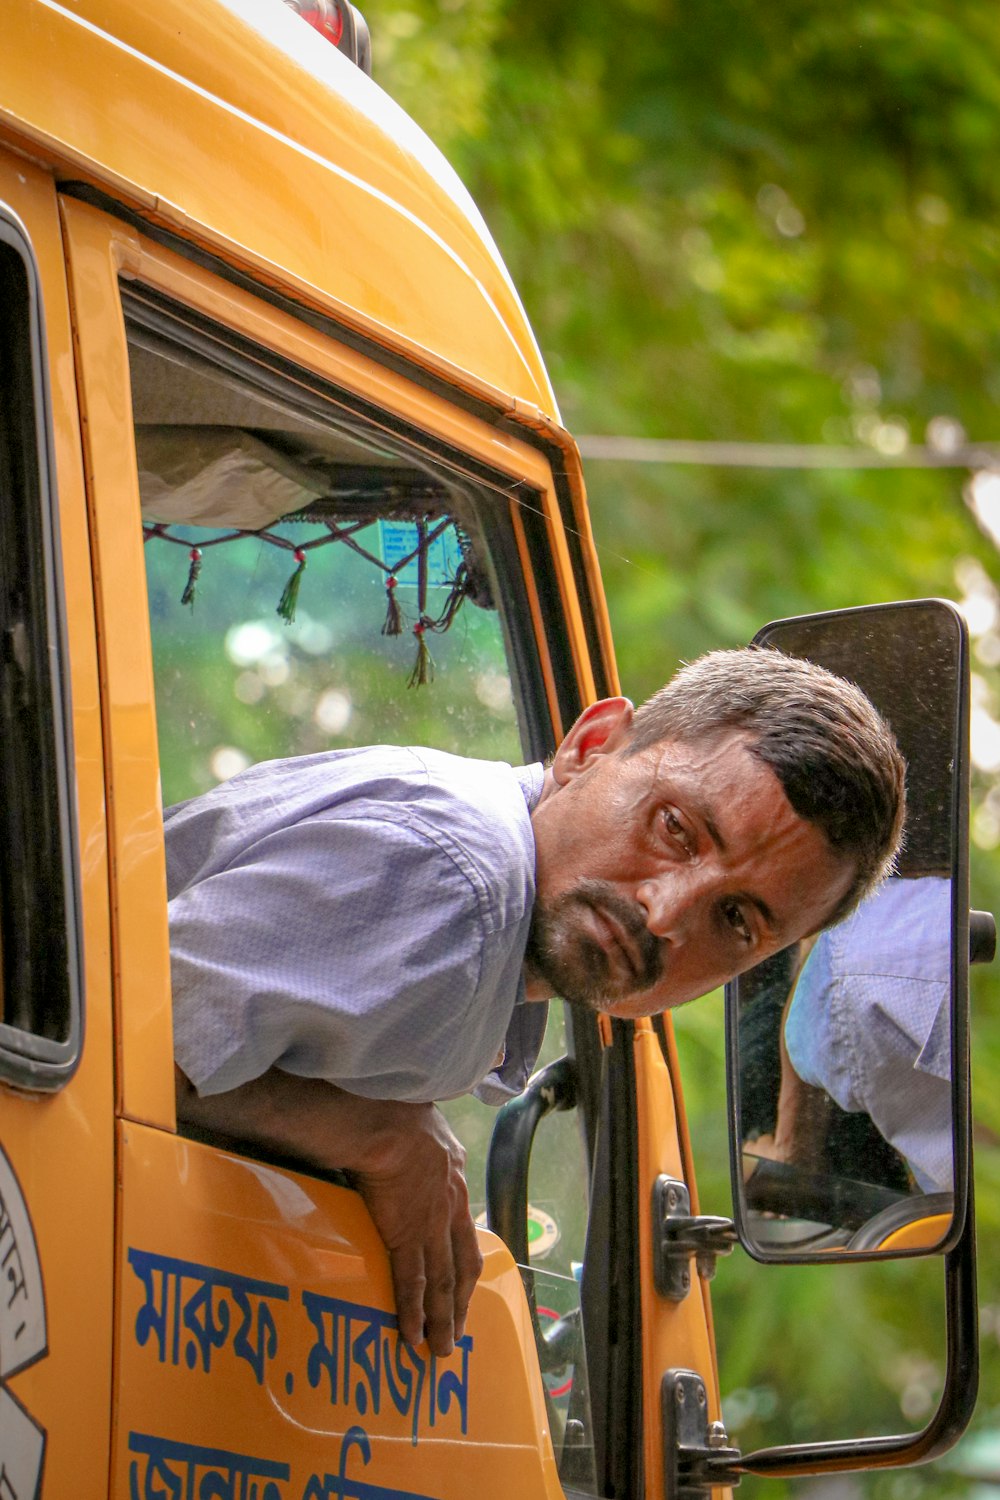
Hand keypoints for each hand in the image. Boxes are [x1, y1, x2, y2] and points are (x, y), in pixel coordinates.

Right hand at [175, 1069, 483, 1356]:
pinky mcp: (406, 1235)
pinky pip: (413, 1283)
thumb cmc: (389, 1109)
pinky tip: (413, 1337)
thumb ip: (416, 1143)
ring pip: (442, 1281)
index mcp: (453, 1174)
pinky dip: (414, 1313)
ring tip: (441, 1350)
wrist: (384, 1120)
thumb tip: (398, 1144)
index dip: (464, 1258)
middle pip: (462, 1262)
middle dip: (460, 1300)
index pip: (464, 1227)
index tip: (464, 1282)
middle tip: (458, 1331)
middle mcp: (450, 1203)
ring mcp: (431, 1223)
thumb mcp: (417, 1122)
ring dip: (443, 1319)